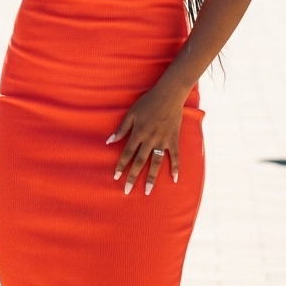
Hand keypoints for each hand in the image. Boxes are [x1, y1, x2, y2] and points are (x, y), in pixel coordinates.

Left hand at [107, 80, 185, 194]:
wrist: (169, 94)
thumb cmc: (148, 102)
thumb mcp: (132, 113)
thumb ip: (121, 129)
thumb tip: (109, 141)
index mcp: (138, 133)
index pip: (127, 153)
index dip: (121, 165)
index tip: (116, 177)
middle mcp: (150, 139)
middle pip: (140, 161)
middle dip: (132, 176)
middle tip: (127, 191)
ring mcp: (163, 140)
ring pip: (156, 162)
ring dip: (151, 177)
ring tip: (147, 190)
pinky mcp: (173, 139)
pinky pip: (175, 156)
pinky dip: (175, 167)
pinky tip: (174, 179)